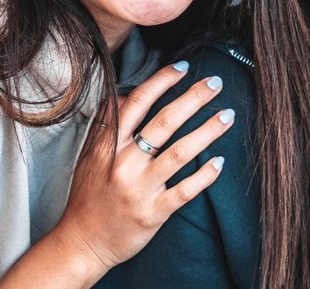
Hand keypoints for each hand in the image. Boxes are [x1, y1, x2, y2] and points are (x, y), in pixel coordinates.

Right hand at [40, 63, 232, 275]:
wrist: (82, 243)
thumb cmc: (89, 196)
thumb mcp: (90, 156)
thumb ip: (108, 125)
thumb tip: (126, 92)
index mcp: (107, 145)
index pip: (137, 102)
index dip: (161, 81)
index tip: (182, 67)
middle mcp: (123, 163)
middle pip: (163, 122)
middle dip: (193, 98)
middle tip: (215, 83)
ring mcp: (139, 188)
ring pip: (179, 152)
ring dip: (207, 131)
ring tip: (227, 115)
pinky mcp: (153, 213)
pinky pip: (184, 190)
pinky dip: (204, 175)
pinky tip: (220, 161)